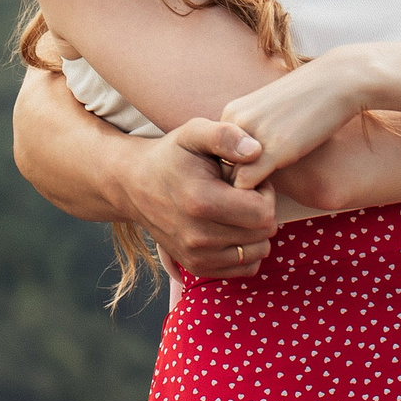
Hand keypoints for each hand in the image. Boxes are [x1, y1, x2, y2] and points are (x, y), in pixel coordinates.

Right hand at [123, 118, 279, 277]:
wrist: (135, 184)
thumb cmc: (171, 155)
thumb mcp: (194, 132)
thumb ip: (225, 135)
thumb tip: (256, 151)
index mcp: (201, 202)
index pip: (263, 213)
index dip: (265, 193)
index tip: (249, 180)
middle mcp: (198, 236)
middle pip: (263, 233)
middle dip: (262, 210)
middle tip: (244, 193)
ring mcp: (196, 256)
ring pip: (257, 252)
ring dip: (255, 230)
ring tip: (237, 208)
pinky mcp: (196, 267)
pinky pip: (244, 268)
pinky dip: (246, 248)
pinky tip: (232, 226)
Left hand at [218, 63, 361, 190]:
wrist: (338, 81)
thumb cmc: (310, 99)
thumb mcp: (272, 112)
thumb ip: (254, 133)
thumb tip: (247, 161)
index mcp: (232, 113)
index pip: (216, 155)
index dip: (232, 172)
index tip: (253, 180)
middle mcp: (235, 122)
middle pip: (219, 168)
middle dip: (234, 184)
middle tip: (256, 193)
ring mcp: (252, 135)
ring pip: (230, 178)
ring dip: (244, 193)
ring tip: (265, 195)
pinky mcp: (273, 149)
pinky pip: (246, 183)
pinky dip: (255, 196)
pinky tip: (274, 194)